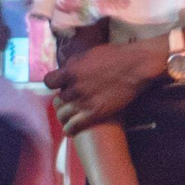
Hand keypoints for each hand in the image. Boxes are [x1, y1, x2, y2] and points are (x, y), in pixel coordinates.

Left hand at [50, 35, 167, 132]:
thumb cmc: (115, 55)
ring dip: (64, 115)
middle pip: (58, 99)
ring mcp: (84, 102)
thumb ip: (75, 63)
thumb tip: (65, 67)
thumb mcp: (89, 53)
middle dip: (63, 99)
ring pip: (63, 114)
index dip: (53, 84)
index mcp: (71, 71)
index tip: (58, 85)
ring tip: (67, 117)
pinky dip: (70, 129)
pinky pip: (75, 125)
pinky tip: (69, 130)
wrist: (135, 66)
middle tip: (70, 100)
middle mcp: (75, 87)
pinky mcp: (95, 113)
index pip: (49, 82)